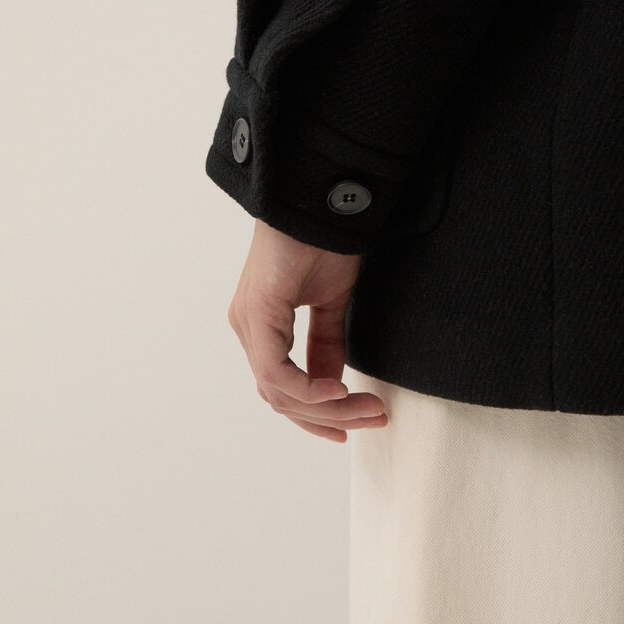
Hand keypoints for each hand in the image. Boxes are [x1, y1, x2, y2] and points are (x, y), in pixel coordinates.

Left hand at [227, 218, 388, 441]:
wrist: (317, 201)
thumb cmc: (322, 240)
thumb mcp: (331, 302)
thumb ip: (328, 344)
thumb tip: (334, 385)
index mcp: (261, 326)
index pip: (283, 387)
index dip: (318, 413)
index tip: (358, 421)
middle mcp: (248, 328)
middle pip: (281, 397)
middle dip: (332, 417)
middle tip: (375, 417)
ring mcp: (248, 324)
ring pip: (279, 392)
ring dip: (329, 408)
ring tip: (368, 408)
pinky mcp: (257, 315)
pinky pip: (277, 373)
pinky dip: (309, 390)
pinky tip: (339, 390)